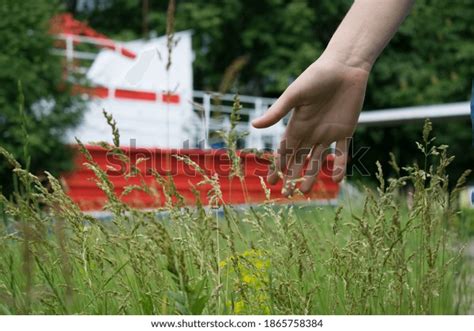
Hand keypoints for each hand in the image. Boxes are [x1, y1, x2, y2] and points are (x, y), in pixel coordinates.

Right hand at [251, 55, 368, 195]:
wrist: (345, 67)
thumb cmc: (316, 76)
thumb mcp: (294, 95)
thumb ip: (277, 112)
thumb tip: (254, 125)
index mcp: (296, 125)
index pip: (285, 151)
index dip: (277, 166)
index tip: (272, 182)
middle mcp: (310, 132)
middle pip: (299, 159)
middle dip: (291, 175)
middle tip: (287, 193)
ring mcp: (328, 133)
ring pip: (317, 160)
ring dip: (311, 175)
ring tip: (304, 192)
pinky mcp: (345, 131)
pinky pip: (342, 152)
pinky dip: (339, 165)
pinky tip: (336, 179)